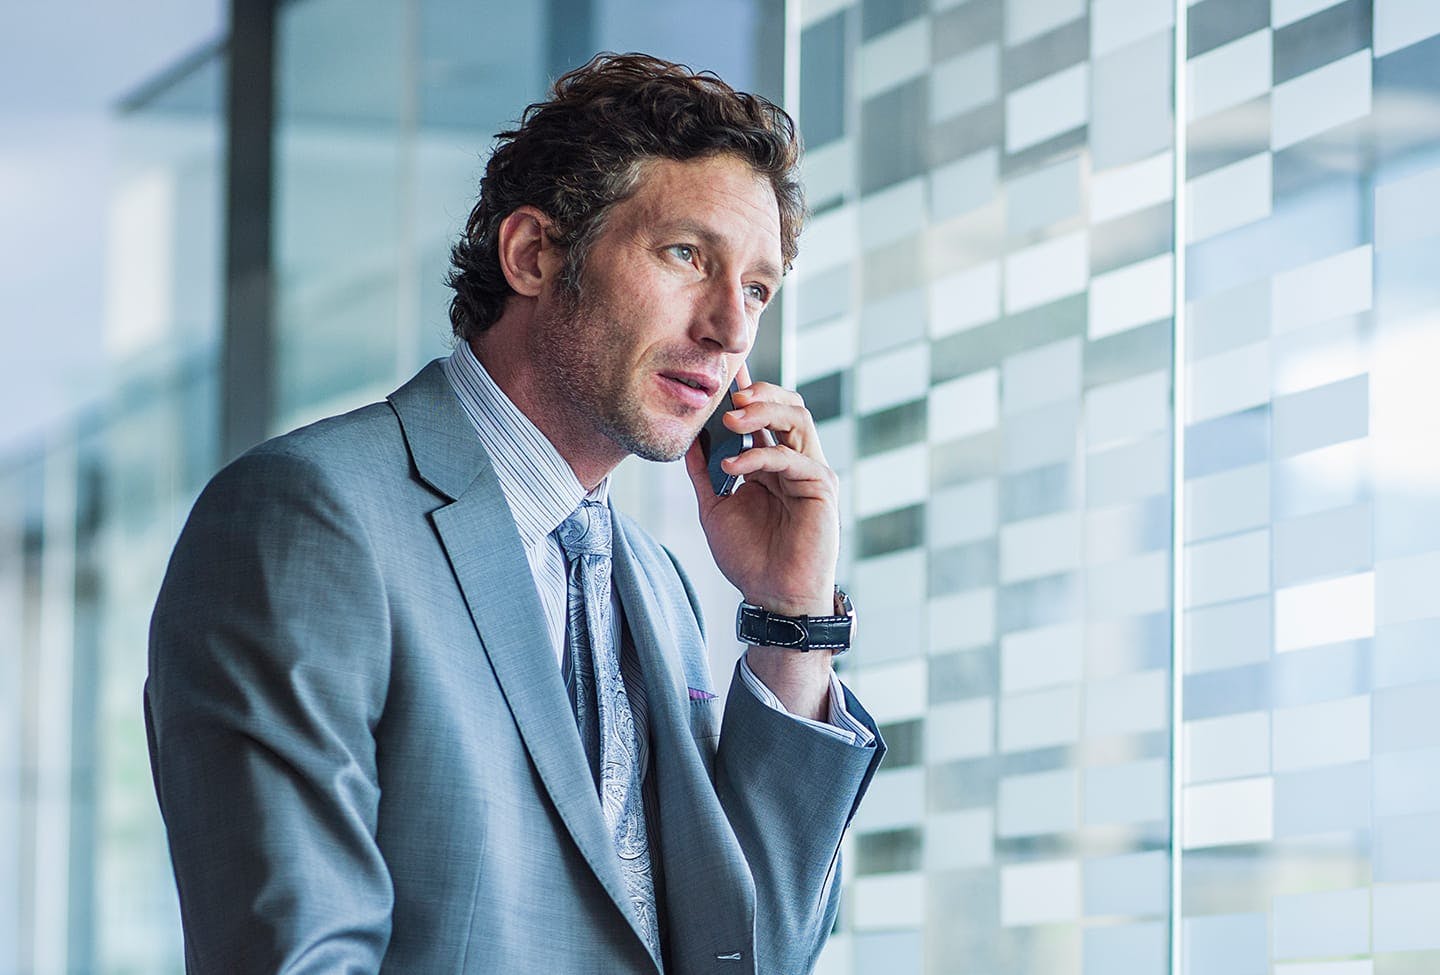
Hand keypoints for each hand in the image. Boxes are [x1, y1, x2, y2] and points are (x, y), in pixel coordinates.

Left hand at [683, 369, 839, 718]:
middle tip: (728, 393)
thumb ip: (705, 472)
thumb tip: (688, 439)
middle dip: (759, 394)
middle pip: (788, 406)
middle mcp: (795, 461)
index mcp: (771, 462)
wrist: (772, 597)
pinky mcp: (821, 488)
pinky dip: (760, 455)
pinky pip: (793, 458)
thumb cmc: (749, 557)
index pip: (765, 415)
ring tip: (730, 416)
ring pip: (798, 420)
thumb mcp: (715, 506)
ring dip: (763, 411)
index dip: (748, 391)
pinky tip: (733, 464)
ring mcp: (810, 472)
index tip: (724, 373)